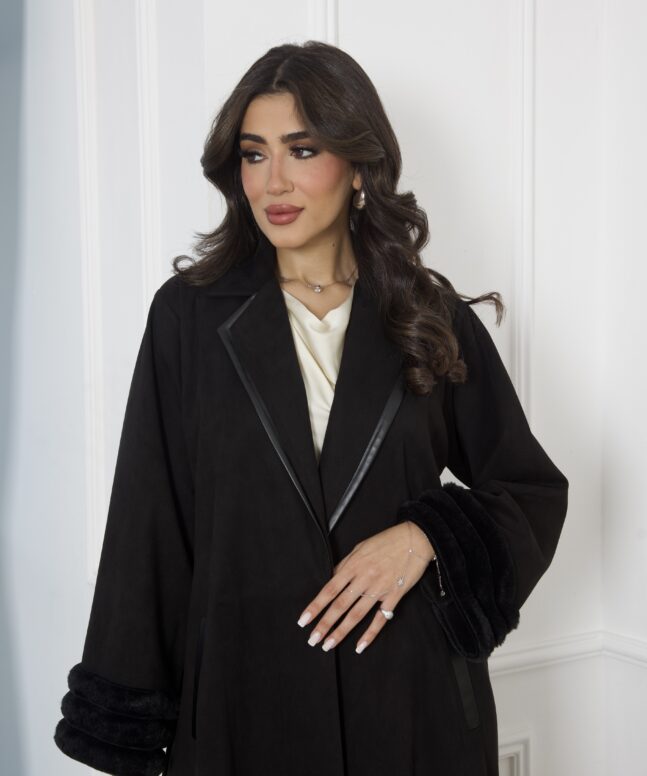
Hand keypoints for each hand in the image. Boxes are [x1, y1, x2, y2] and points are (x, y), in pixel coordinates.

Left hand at [296, 521, 435, 653]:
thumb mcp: (360, 548)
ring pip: (356, 615)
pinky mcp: (395, 596)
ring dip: (341, 632)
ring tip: (328, 645)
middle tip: (313, 640)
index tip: (303, 620)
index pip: (329, 589)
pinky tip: (360, 646)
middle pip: (340, 605)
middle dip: (325, 624)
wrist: (415, 539)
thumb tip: (332, 579)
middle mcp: (364, 578)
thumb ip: (345, 565)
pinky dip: (370, 634)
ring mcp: (380, 589)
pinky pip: (380, 619)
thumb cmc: (386, 541)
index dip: (316, 606)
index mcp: (354, 565)